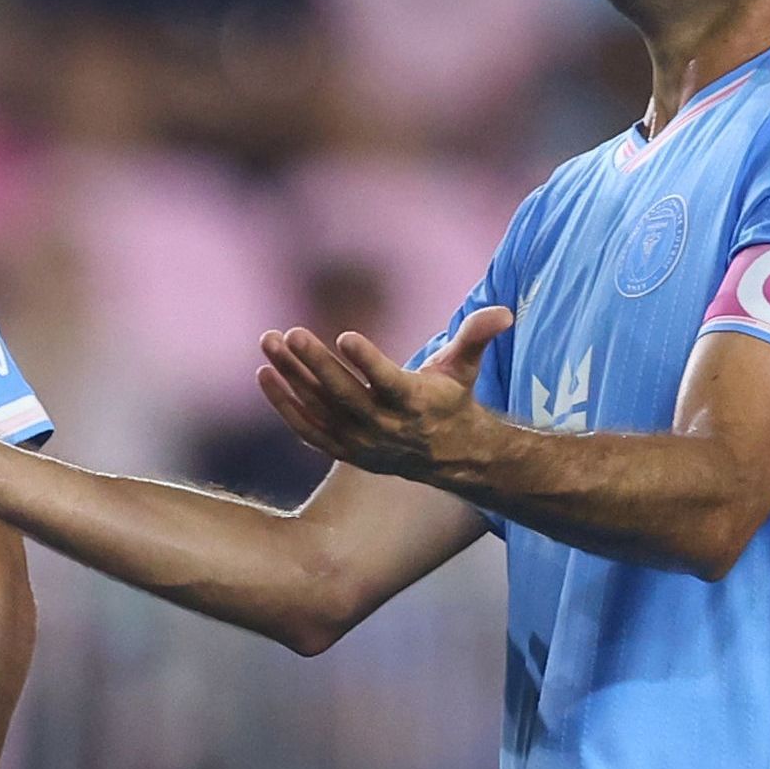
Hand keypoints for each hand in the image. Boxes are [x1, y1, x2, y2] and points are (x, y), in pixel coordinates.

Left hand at [256, 308, 510, 484]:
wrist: (446, 456)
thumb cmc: (450, 399)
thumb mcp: (464, 367)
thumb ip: (477, 337)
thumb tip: (504, 312)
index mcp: (414, 402)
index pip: (387, 381)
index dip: (367, 361)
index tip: (346, 334)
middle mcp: (384, 425)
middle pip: (344, 395)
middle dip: (315, 364)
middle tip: (290, 332)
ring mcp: (359, 441)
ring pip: (319, 409)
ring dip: (291, 377)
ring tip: (268, 342)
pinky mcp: (340, 449)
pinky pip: (306, 428)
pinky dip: (284, 405)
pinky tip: (265, 374)